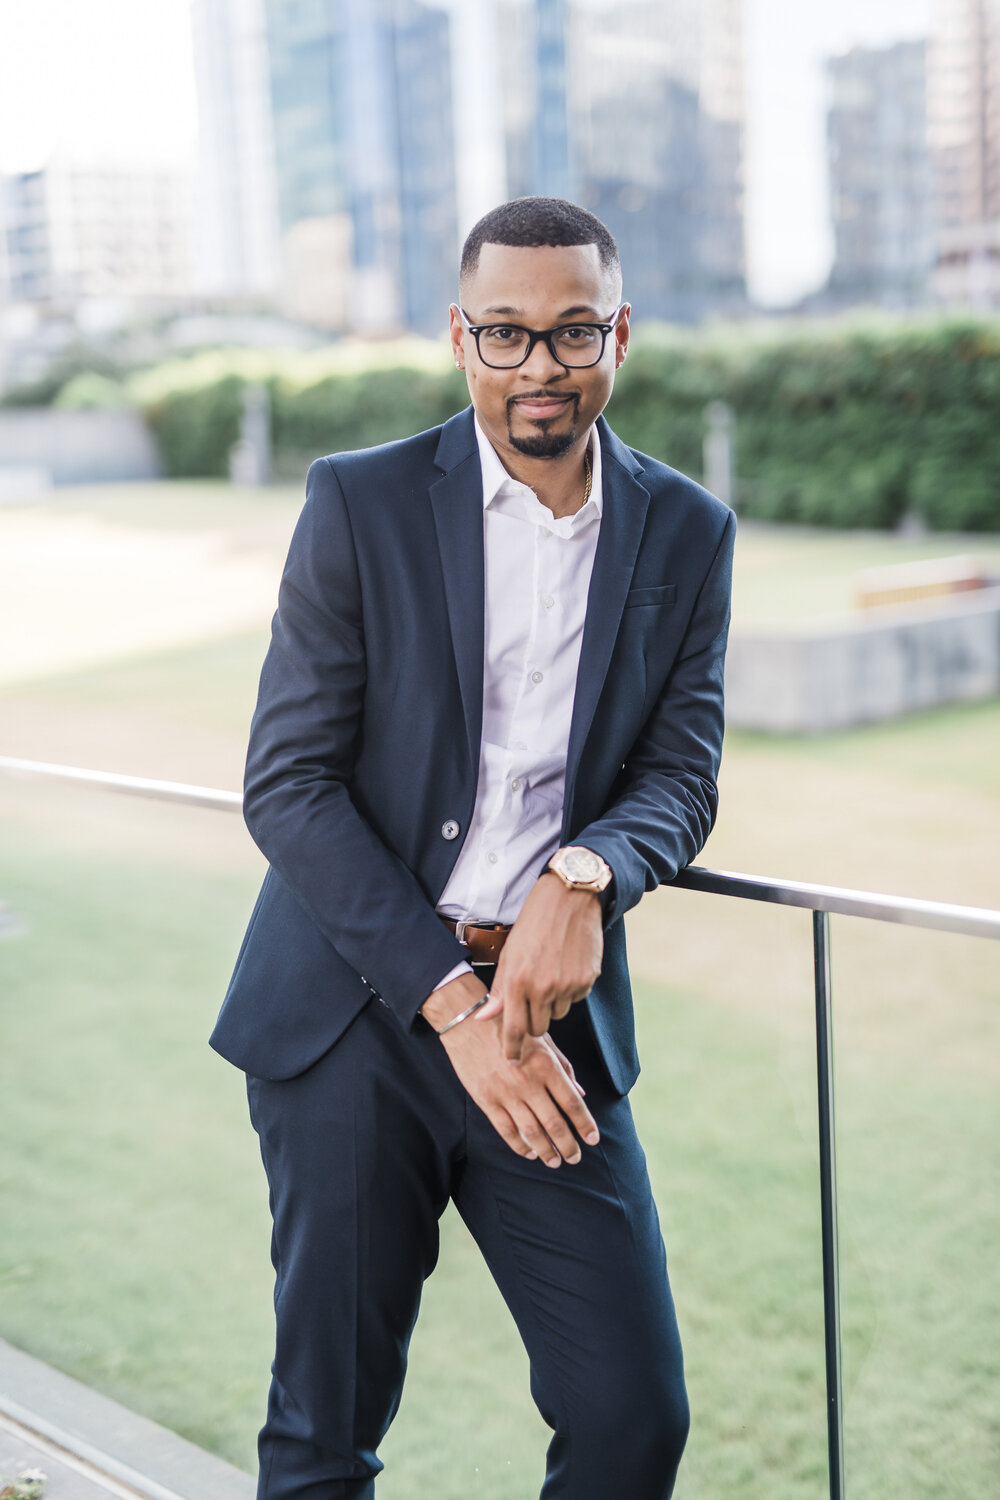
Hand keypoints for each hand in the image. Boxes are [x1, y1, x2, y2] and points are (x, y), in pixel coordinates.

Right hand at [436, 999, 599, 1167]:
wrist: (467, 1021)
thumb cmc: (509, 1028)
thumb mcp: (541, 1039)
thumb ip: (562, 1066)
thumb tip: (580, 1093)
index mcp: (545, 1065)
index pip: (572, 1102)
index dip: (585, 1124)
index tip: (593, 1139)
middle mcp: (528, 1082)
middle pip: (554, 1123)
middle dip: (568, 1145)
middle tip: (575, 1158)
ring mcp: (506, 1093)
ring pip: (531, 1132)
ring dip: (546, 1151)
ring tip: (555, 1161)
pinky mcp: (486, 1100)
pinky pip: (506, 1130)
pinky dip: (520, 1146)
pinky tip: (530, 1152)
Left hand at [477, 872, 603, 1060]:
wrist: (569, 898)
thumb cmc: (534, 923)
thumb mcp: (509, 953)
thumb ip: (499, 990)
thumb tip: (484, 1018)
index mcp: (517, 980)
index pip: (514, 1029)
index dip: (512, 1049)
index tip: (511, 1060)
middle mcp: (543, 987)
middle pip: (538, 1027)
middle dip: (533, 1021)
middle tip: (531, 1001)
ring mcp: (568, 985)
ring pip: (558, 1013)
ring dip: (552, 1003)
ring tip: (549, 974)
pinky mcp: (587, 980)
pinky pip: (576, 999)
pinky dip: (570, 990)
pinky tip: (565, 966)